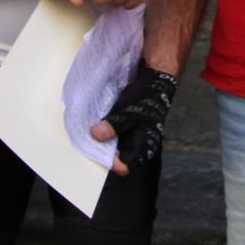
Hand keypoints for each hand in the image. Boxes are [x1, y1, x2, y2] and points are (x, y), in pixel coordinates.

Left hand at [91, 60, 176, 175]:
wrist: (156, 78)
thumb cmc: (148, 97)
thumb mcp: (130, 110)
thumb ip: (115, 125)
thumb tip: (96, 135)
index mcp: (143, 146)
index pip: (124, 165)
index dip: (109, 161)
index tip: (96, 151)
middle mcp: (136, 144)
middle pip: (115, 156)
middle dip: (102, 150)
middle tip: (88, 141)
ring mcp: (130, 135)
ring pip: (112, 144)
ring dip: (101, 139)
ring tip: (90, 131)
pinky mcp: (125, 125)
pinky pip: (111, 133)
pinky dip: (103, 129)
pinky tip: (96, 122)